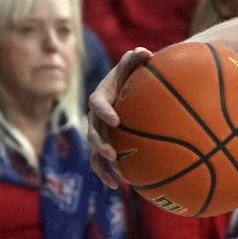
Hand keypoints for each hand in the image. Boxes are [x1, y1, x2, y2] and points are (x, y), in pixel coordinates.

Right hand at [87, 47, 151, 187]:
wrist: (128, 88)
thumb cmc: (132, 75)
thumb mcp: (132, 65)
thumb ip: (136, 58)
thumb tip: (145, 52)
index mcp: (100, 97)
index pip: (97, 104)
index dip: (104, 112)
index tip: (116, 120)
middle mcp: (95, 117)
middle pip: (92, 132)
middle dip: (100, 144)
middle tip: (113, 152)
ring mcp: (98, 132)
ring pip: (94, 152)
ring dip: (102, 165)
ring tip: (114, 178)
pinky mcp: (104, 144)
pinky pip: (102, 162)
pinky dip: (107, 173)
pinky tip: (118, 186)